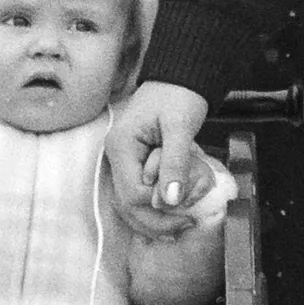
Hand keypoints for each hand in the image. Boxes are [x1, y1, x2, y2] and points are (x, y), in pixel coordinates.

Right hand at [110, 80, 217, 235]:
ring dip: (155, 218)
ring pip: (130, 205)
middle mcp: (116, 157)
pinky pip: (139, 194)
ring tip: (181, 226)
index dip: (159, 206)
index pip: (133, 193)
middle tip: (187, 225)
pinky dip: (155, 208)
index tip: (188, 210)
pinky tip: (172, 216)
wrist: (179, 77)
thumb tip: (170, 200)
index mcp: (122, 147)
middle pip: (127, 205)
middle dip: (156, 221)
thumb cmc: (179, 95)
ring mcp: (123, 162)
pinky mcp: (134, 164)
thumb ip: (175, 163)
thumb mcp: (180, 127)